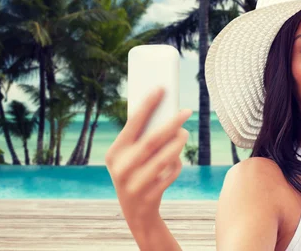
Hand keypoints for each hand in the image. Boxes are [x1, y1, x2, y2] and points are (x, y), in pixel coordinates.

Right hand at [105, 88, 191, 226]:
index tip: (161, 88)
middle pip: (152, 141)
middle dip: (171, 123)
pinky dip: (176, 164)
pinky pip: (169, 174)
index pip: (132, 124)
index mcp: (114, 154)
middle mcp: (121, 169)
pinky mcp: (149, 197)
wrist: (135, 213)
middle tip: (186, 111)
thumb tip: (164, 112)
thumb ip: (141, 139)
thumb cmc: (135, 173)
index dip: (147, 105)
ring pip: (163, 158)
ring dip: (178, 143)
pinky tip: (176, 157)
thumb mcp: (129, 158)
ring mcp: (134, 185)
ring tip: (184, 132)